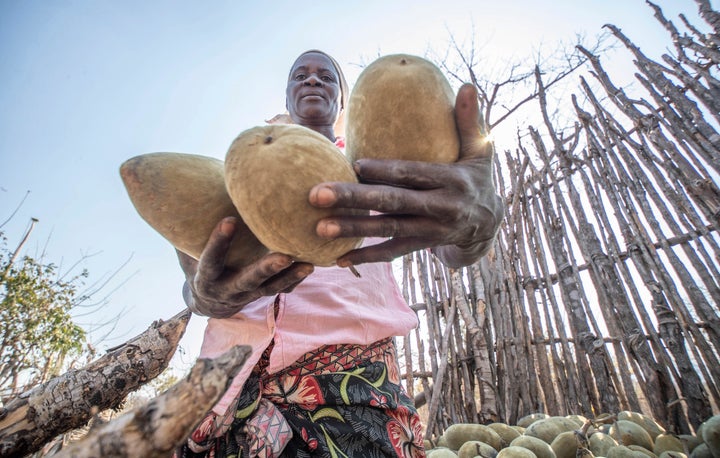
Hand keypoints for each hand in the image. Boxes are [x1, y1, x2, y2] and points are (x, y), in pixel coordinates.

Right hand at [177, 217, 313, 317]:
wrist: (208, 299)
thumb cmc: (198, 260)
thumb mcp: (188, 249)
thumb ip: (192, 228)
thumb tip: (189, 184)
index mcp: (205, 278)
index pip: (210, 261)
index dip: (218, 242)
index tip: (229, 220)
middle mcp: (226, 290)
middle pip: (247, 281)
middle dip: (265, 268)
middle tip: (284, 255)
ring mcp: (247, 295)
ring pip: (269, 288)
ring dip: (290, 276)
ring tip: (309, 264)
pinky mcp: (263, 294)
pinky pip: (281, 290)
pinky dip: (296, 280)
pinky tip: (313, 265)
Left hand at [308, 83, 503, 267]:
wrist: (489, 225)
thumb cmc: (477, 179)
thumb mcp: (481, 151)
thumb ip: (470, 121)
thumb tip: (468, 85)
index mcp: (452, 179)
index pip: (413, 173)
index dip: (385, 171)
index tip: (354, 165)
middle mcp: (441, 207)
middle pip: (392, 203)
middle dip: (353, 199)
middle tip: (317, 194)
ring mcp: (430, 231)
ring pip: (388, 230)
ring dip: (353, 229)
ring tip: (320, 227)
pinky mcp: (421, 245)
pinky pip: (392, 253)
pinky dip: (366, 257)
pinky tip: (339, 259)